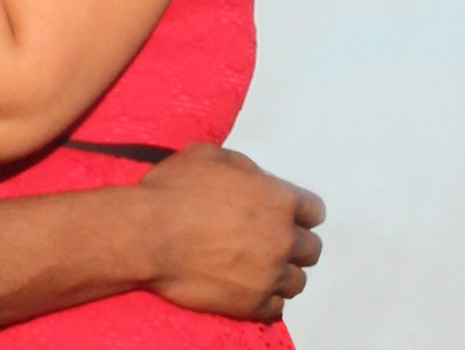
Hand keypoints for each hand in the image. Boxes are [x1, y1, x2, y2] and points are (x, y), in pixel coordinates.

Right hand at [134, 145, 323, 320]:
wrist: (149, 235)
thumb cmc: (175, 190)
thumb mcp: (212, 156)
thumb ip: (245, 168)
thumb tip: (256, 179)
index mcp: (279, 200)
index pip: (315, 211)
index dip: (301, 212)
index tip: (289, 216)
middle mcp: (283, 238)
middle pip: (311, 249)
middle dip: (295, 244)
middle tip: (272, 243)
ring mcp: (269, 274)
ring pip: (297, 282)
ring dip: (283, 274)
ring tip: (261, 269)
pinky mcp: (252, 304)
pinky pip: (277, 308)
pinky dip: (267, 299)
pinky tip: (250, 289)